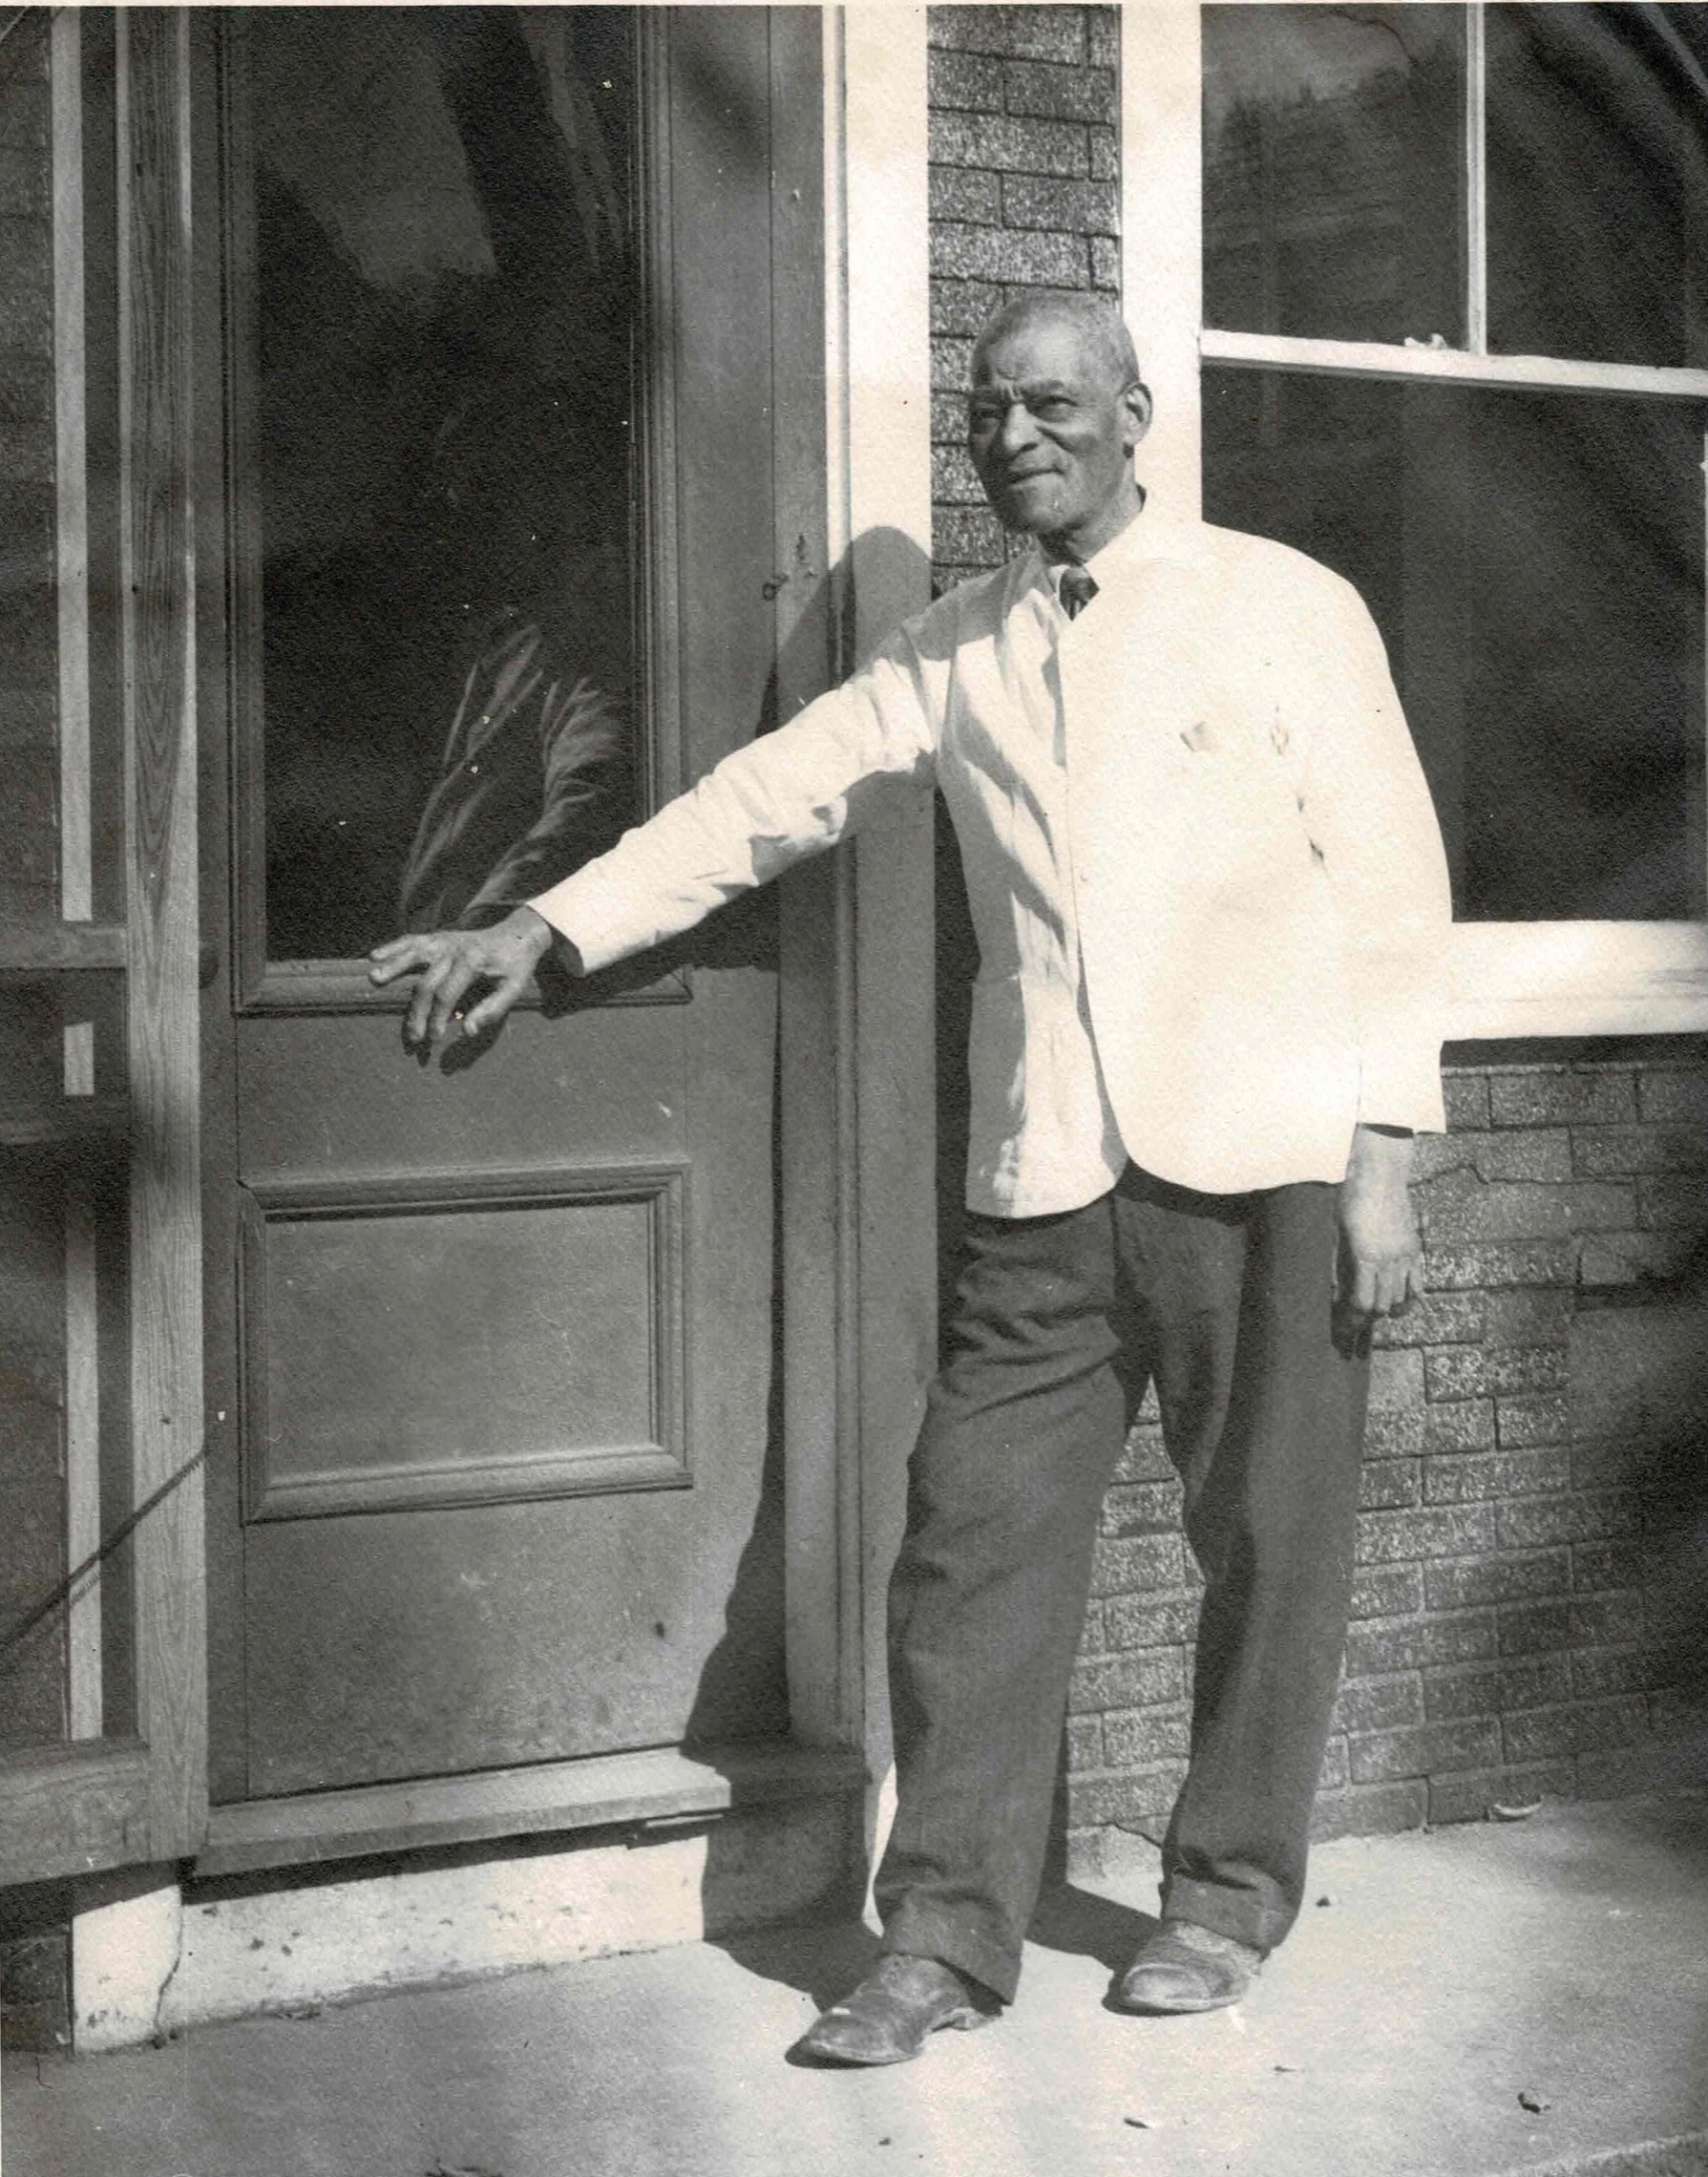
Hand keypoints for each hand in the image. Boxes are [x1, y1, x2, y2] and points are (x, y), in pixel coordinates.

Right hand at [367, 906, 557, 1048]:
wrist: (518, 934)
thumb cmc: (515, 966)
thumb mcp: (513, 989)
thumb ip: (492, 1010)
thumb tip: (466, 1031)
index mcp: (472, 962)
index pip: (447, 994)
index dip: (438, 1019)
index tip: (433, 1039)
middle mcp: (454, 949)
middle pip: (427, 982)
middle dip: (417, 1011)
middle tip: (411, 1036)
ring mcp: (444, 940)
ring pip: (413, 954)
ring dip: (393, 967)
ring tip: (375, 980)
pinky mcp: (438, 937)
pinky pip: (411, 940)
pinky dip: (393, 947)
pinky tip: (374, 956)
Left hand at [1335, 1124, 1421, 1350]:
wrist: (1381, 1176)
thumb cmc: (1351, 1202)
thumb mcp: (1336, 1234)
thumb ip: (1338, 1268)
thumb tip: (1337, 1298)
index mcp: (1367, 1257)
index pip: (1363, 1304)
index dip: (1353, 1322)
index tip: (1345, 1332)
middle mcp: (1390, 1260)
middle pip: (1384, 1306)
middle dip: (1368, 1321)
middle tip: (1355, 1329)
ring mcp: (1407, 1256)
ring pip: (1403, 1300)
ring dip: (1388, 1312)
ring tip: (1373, 1316)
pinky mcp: (1416, 1250)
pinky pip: (1419, 1285)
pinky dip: (1410, 1300)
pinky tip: (1399, 1306)